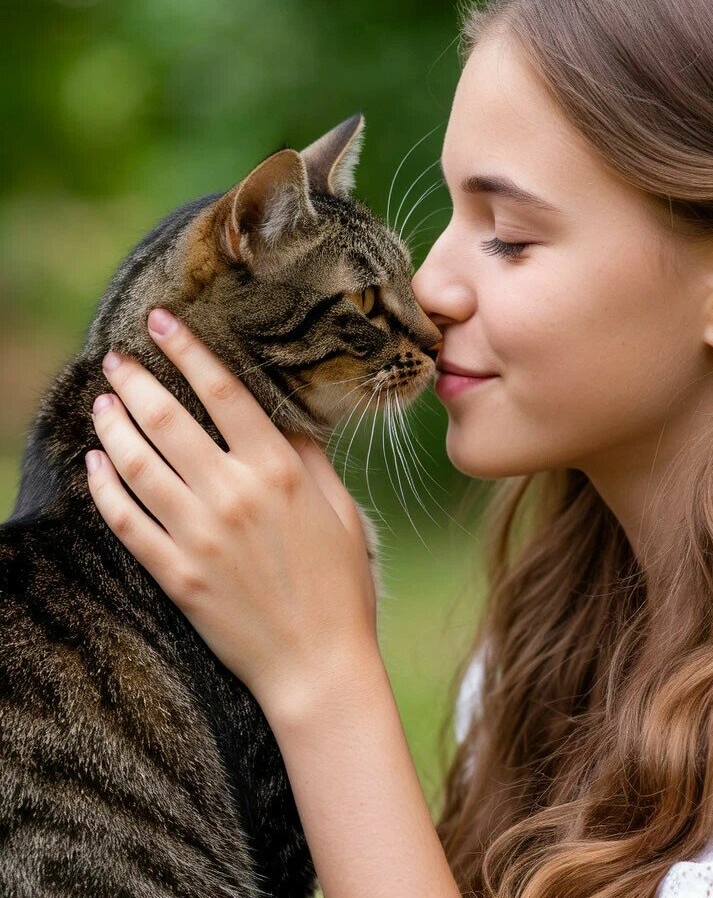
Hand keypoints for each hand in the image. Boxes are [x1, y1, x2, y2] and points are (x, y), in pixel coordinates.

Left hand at [85, 306, 379, 712]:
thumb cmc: (341, 586)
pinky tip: (94, 465)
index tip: (161, 322)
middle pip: (169, 420)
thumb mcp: (342, 511)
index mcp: (278, 472)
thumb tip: (284, 422)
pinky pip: (127, 521)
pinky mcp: (176, 574)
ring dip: (114, 426)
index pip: (223, 394)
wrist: (318, 665)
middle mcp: (233, 494)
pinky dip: (104, 488)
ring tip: (102, 401)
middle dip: (136, 380)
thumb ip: (311, 461)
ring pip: (138, 464)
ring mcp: (199, 535)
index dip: (188, 352)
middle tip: (115, 358)